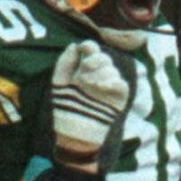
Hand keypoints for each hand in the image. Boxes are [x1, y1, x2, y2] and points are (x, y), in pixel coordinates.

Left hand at [50, 40, 128, 157]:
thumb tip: (74, 45)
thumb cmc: (64, 110)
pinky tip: (100, 87)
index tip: (84, 49)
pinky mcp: (118, 99)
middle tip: (86, 68)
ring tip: (90, 83)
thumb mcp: (59, 84)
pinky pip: (121, 84)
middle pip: (103, 57)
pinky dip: (111, 82)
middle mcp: (97, 77)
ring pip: (112, 69)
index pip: (91, 51)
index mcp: (83, 71)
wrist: (74, 135)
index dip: (89, 47)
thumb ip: (65, 63)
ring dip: (101, 72)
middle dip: (95, 59)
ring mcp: (108, 88)